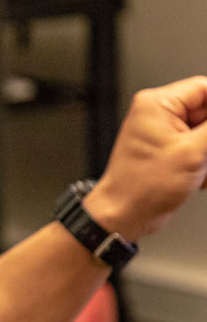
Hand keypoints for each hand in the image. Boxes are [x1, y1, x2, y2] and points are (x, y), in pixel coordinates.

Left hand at [84, 76, 206, 240]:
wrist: (123, 217)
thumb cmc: (140, 189)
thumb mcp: (194, 152)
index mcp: (157, 104)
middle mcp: (157, 116)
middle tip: (204, 157)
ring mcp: (162, 135)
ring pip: (205, 135)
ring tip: (200, 172)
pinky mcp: (167, 153)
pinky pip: (198, 150)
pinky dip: (203, 165)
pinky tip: (197, 179)